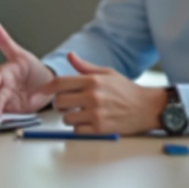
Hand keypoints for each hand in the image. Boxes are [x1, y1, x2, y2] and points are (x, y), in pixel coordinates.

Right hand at [0, 19, 56, 117]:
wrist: (46, 80)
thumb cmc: (29, 66)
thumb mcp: (18, 53)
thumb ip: (3, 40)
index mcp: (2, 75)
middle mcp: (2, 89)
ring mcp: (9, 101)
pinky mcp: (17, 110)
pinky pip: (10, 115)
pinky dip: (6, 119)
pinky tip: (4, 121)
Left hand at [37, 52, 165, 135]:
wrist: (147, 107)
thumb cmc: (127, 90)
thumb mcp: (107, 73)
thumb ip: (85, 67)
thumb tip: (70, 56)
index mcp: (92, 80)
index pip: (60, 83)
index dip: (47, 88)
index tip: (41, 92)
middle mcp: (92, 96)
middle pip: (59, 102)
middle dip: (61, 104)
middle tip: (69, 104)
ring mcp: (96, 114)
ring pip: (66, 119)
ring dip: (71, 117)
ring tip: (82, 113)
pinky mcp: (100, 129)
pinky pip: (77, 131)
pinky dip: (80, 128)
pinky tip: (89, 123)